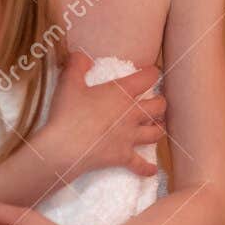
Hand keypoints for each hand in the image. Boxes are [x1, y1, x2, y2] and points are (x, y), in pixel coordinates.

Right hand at [34, 50, 164, 182]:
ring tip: (158, 127)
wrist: (64, 147)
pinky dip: (147, 168)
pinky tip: (152, 170)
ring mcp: (130, 136)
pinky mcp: (123, 156)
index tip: (151, 72)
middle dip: (160, 103)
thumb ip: (77, 65)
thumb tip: (81, 55)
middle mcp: (132, 113)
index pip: (148, 77)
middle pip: (159, 106)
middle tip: (155, 103)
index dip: (152, 73)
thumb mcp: (69, 83)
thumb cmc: (68, 113)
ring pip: (156, 133)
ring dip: (158, 130)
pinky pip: (140, 164)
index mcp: (122, 93)